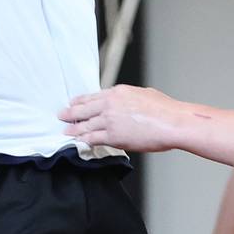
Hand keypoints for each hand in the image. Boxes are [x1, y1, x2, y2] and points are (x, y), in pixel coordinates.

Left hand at [60, 85, 188, 150]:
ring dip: (74, 128)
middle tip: (61, 115)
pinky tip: (78, 142)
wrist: (172, 122)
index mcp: (117, 92)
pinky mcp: (113, 136)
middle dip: (70, 112)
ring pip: (85, 124)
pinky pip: (93, 138)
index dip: (80, 101)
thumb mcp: (143, 94)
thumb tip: (129, 102)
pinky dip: (84, 140)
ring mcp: (110, 120)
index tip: (73, 102)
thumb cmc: (165, 110)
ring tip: (65, 131)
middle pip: (84, 109)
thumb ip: (130, 98)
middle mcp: (110, 104)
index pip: (92, 96)